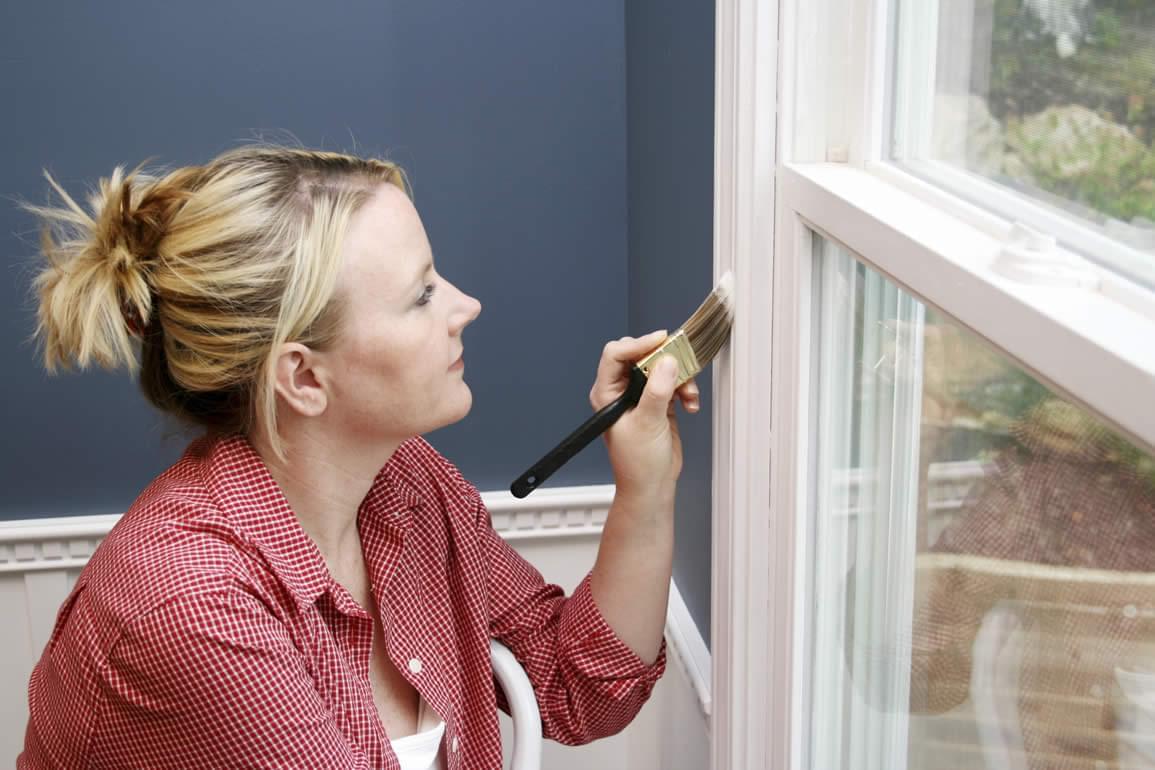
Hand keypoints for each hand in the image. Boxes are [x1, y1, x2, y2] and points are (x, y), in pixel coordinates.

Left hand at [589, 330, 700, 499]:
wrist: (652, 485)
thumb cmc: (638, 463)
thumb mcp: (647, 423)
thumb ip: (657, 390)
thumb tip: (667, 361)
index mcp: (606, 393)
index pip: (616, 355)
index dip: (638, 344)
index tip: (661, 341)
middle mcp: (621, 390)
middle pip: (640, 355)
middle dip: (663, 359)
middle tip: (680, 364)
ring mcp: (640, 395)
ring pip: (661, 367)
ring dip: (679, 377)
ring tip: (687, 395)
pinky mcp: (658, 401)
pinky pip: (673, 382)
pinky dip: (685, 388)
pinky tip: (689, 404)